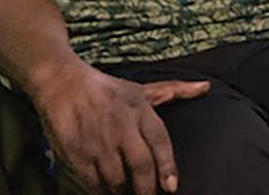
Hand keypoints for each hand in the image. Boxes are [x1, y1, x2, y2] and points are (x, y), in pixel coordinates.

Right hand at [31, 60, 208, 193]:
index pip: (160, 142)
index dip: (167, 167)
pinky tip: (107, 189)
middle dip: (147, 189)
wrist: (63, 85)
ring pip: (116, 180)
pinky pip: (92, 183)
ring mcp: (98, 143)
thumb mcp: (141, 89)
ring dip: (124, 192)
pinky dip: (101, 191)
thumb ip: (174, 91)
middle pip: (141, 166)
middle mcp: (121, 127)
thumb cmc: (108, 90)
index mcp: (140, 111)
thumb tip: (205, 86)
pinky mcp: (76, 155)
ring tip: (128, 192)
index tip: (171, 187)